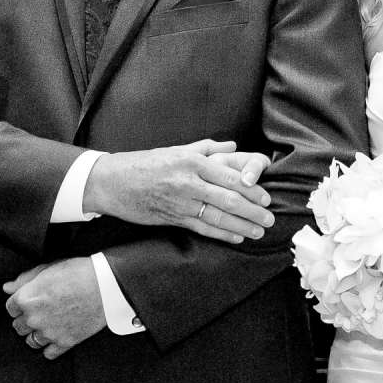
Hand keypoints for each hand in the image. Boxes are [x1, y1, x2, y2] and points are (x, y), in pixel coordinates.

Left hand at [4, 260, 105, 359]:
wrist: (105, 285)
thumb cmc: (79, 273)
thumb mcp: (48, 269)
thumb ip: (24, 280)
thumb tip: (8, 288)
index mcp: (27, 298)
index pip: (10, 308)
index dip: (19, 304)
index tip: (28, 302)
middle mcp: (34, 318)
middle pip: (18, 327)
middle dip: (26, 319)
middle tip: (39, 312)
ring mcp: (49, 332)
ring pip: (31, 342)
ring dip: (36, 334)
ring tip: (46, 325)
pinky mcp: (65, 342)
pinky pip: (48, 353)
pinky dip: (50, 348)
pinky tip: (55, 338)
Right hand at [85, 140, 273, 241]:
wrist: (113, 181)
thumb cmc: (145, 163)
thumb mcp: (176, 149)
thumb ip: (207, 148)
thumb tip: (233, 146)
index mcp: (192, 161)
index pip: (229, 177)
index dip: (251, 189)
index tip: (266, 198)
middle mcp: (188, 182)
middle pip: (228, 199)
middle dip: (252, 211)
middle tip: (270, 218)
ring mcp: (180, 202)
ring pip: (217, 217)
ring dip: (241, 226)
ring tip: (259, 231)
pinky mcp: (173, 218)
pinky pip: (202, 228)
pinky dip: (221, 234)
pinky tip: (236, 237)